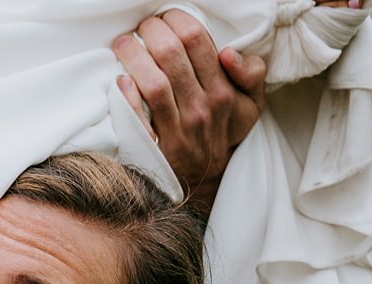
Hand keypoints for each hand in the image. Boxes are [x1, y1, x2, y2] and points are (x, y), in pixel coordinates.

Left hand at [112, 10, 266, 214]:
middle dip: (152, 30)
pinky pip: (137, 117)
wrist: (206, 179)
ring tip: (124, 43)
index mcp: (223, 90)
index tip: (166, 17)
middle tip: (143, 26)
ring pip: (153, 82)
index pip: (198, 41)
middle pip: (172, 54)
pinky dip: (126, 95)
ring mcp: (177, 128)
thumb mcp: (251, 105)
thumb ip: (251, 74)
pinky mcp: (156, 146)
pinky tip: (120, 79)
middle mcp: (201, 107)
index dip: (177, 20)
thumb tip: (229, 52)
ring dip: (134, 56)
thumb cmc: (224, 131)